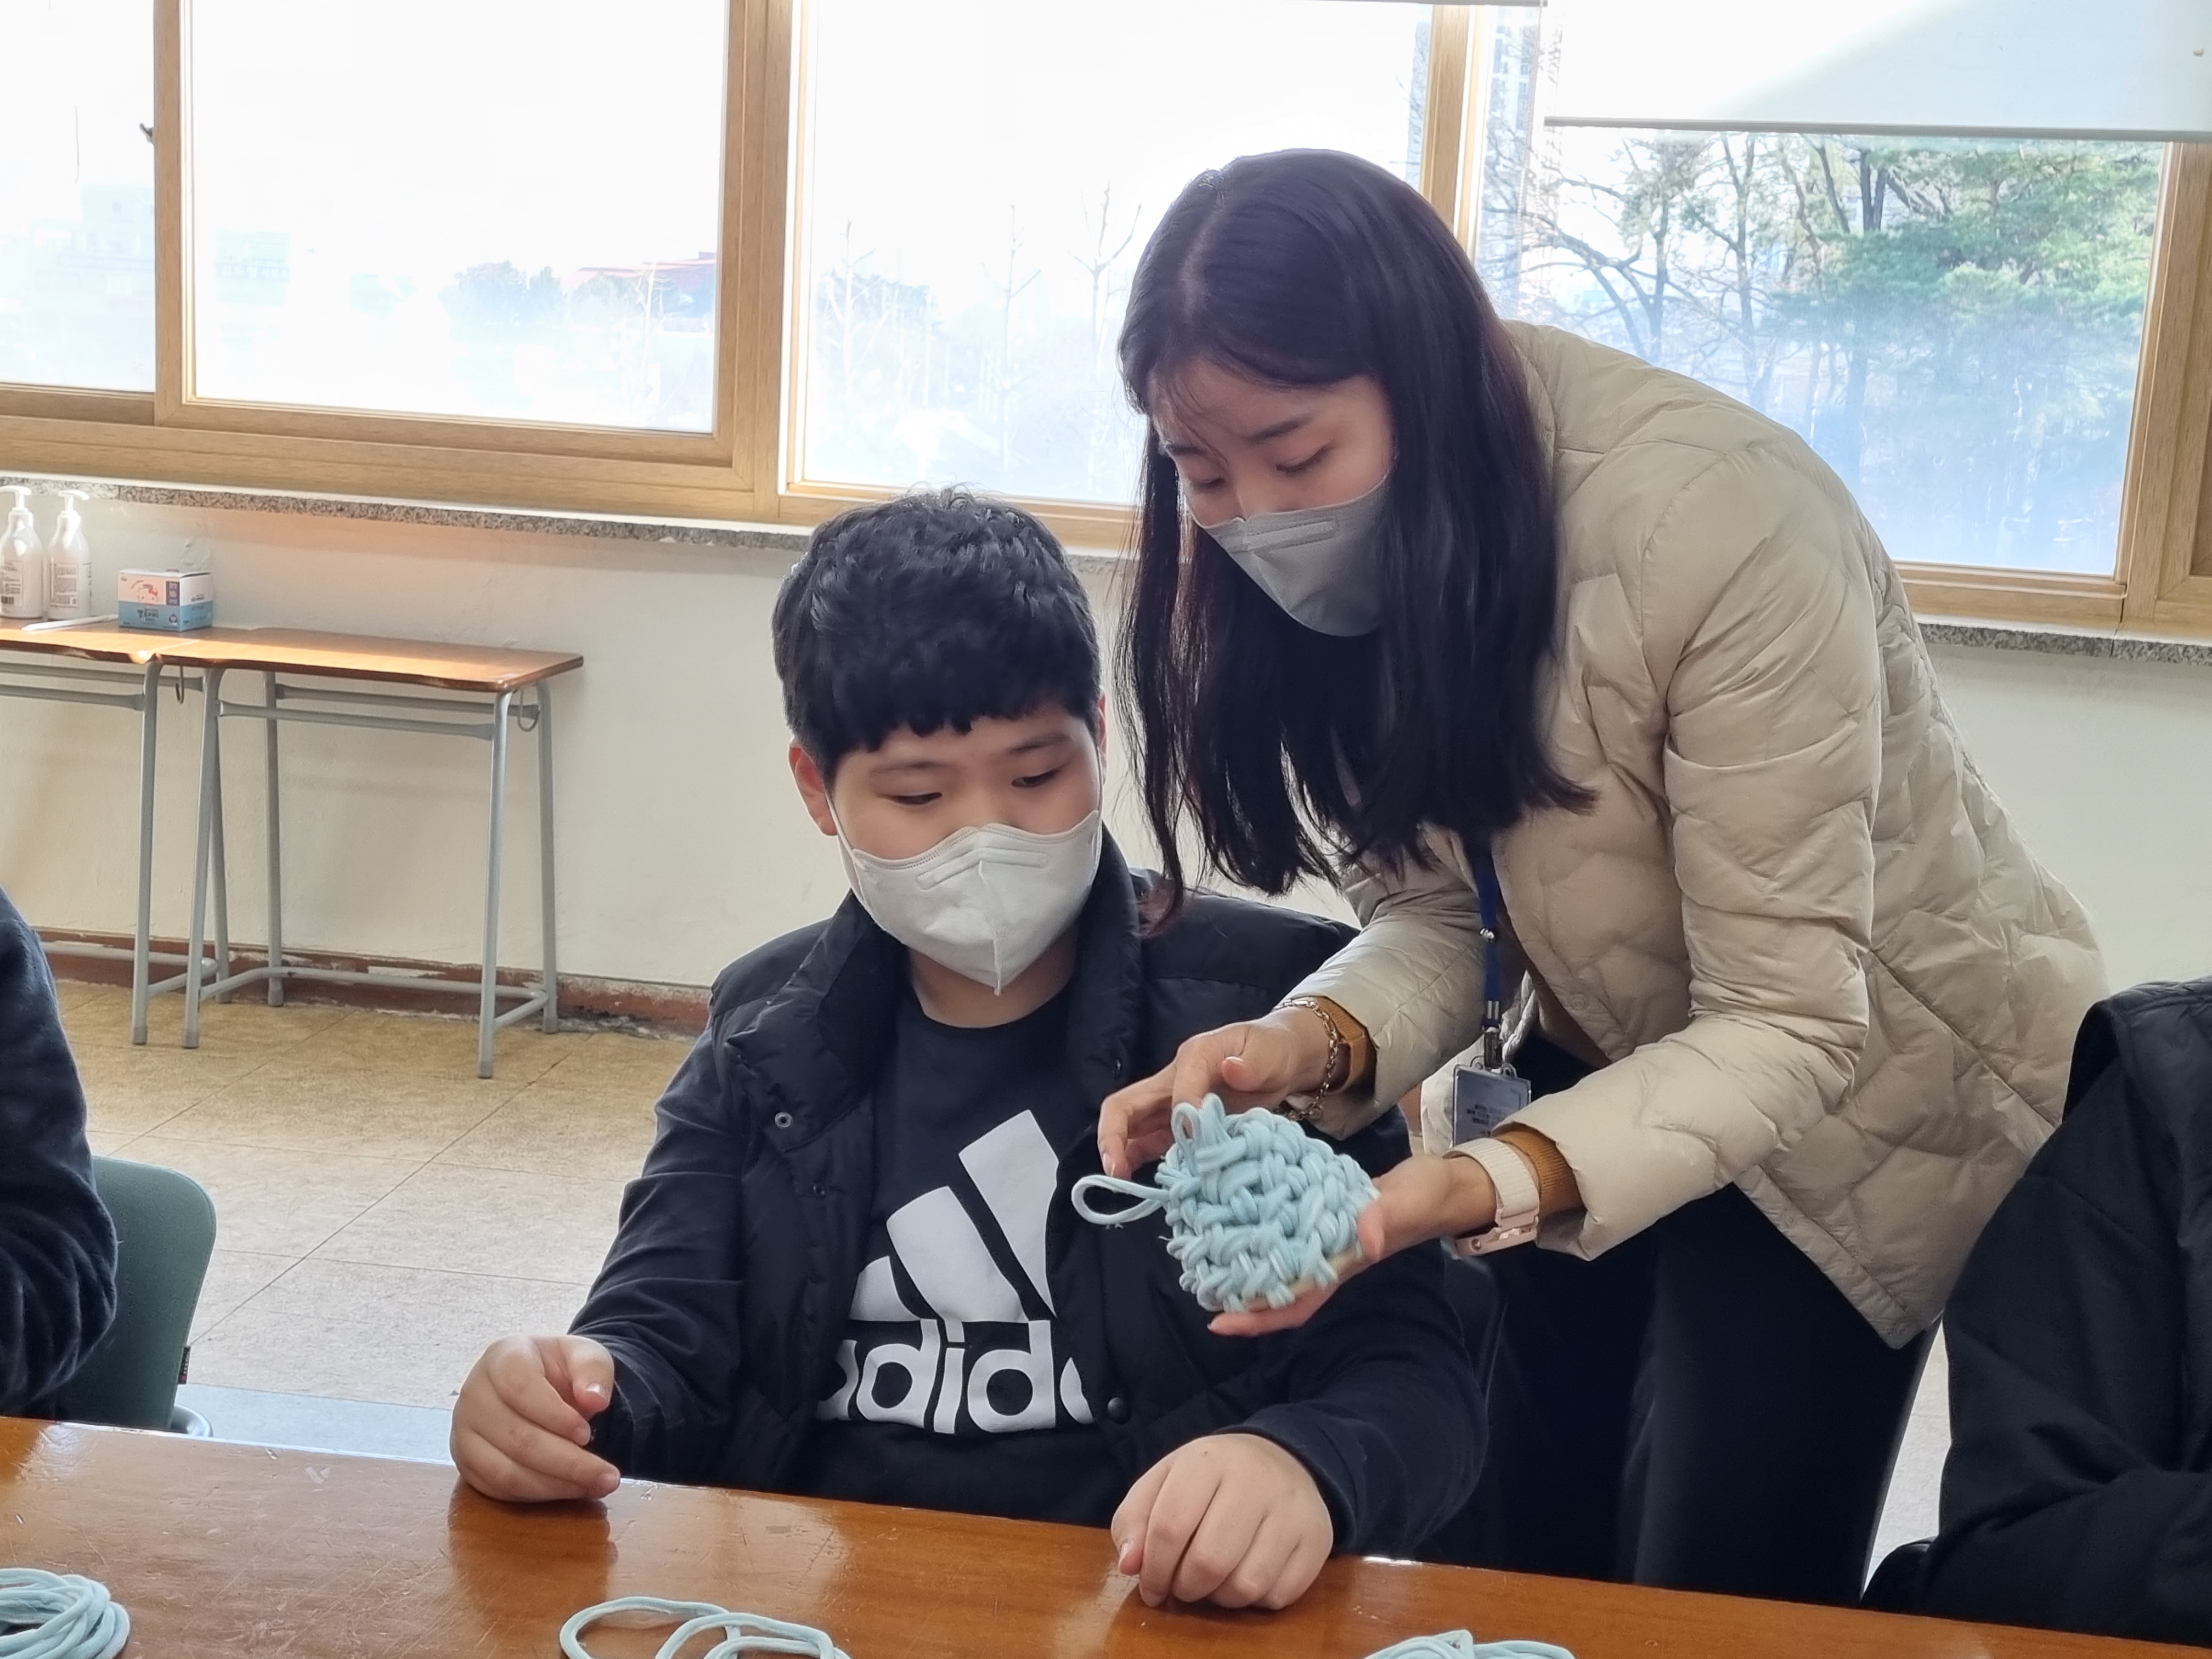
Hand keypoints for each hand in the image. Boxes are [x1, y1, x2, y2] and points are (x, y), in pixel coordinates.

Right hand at [452, 1334, 620, 1502]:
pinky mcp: (467, 1463)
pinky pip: (499, 1489)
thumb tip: (596, 1400)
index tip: (587, 1433)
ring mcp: (464, 1432)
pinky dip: (537, 1495)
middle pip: (516, 1438)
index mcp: (501, 1357)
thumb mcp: (585, 1355)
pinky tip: (570, 1490)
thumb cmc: (560, 1368)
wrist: (540, 1383)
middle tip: (608, 1476)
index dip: (555, 1416)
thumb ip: (593, 1370)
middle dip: (567, 1462)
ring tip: (594, 1485)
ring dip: (554, 1485)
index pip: (520, 1388)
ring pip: (505, 1472)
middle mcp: (474, 1395)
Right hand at [1098, 1010, 1332, 1178]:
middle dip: (1114, 1137)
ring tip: (1123, 1182)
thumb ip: (1250, 1064)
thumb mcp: (1268, 1052)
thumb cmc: (1273, 1050)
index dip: (1183, 1115)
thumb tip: (1231, 1071)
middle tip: (1117, 1171)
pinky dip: (1144, 1162)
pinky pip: (1153, 1143)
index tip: (1201, 1139)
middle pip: (1126, 1105)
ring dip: (1123, 1153)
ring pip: (1133, 1127)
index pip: (1175, 1088)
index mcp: (1194, 1057)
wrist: (1284, 1058)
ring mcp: (1173, 1105)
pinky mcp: (1182, 1127)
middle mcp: (1173, 1081)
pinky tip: (1147, 1184)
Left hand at [1111, 1433, 1332, 1609]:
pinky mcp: (1317, 1539)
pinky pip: (1278, 1595)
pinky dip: (1255, 1600)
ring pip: (1245, 1585)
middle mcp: (1255, 1479)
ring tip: (1213, 1580)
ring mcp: (1291, 1510)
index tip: (1149, 1586)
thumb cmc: (1212, 1479)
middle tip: (1182, 1585)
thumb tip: (1130, 1565)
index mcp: (1208, 1459)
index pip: (1170, 1525)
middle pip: (1208, 1561)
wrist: (1285, 1461)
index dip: (1153, 1567)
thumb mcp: (1165, 1482)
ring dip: (1219, 1597)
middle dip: (1185, 1587)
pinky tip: (1247, 1575)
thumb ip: (1135, 1519)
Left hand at [1208, 1154, 1498, 1336]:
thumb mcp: (1408, 1202)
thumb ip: (1386, 1217)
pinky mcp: (1324, 1213)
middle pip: (1277, 1287)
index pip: (1296, 1300)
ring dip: (1243, 1260)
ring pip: (1278, 1260)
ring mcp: (1325, 1237)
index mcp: (1343, 1263)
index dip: (1258, 1317)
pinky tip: (1236, 1211)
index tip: (1218, 1323)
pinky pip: (1286, 1227)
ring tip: (1202, 1250)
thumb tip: (1365, 1238)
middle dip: (1237, 1292)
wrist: (1443, 1186)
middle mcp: (1328, 1258)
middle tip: (1193, 1281)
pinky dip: (1260, 1224)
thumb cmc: (1426, 1198)